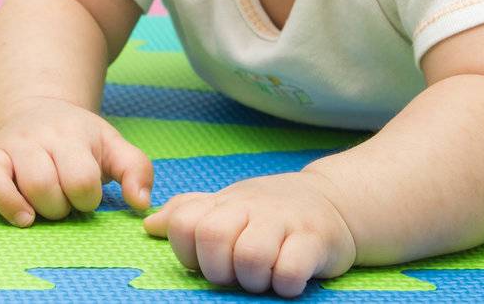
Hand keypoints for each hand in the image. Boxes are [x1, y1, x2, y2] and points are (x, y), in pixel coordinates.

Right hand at [0, 96, 153, 225]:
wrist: (40, 108)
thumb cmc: (78, 138)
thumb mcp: (112, 145)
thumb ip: (136, 169)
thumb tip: (140, 203)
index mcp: (67, 135)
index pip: (80, 179)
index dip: (88, 198)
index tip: (86, 196)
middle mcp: (29, 139)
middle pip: (40, 184)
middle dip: (55, 207)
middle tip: (59, 202)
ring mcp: (0, 149)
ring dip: (15, 206)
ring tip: (29, 217)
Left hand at [142, 169, 357, 295]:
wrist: (334, 201)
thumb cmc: (270, 212)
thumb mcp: (229, 206)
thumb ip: (190, 213)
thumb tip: (150, 225)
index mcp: (225, 203)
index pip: (183, 222)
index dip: (187, 251)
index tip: (207, 260)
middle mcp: (252, 207)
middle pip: (212, 237)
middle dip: (219, 268)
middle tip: (236, 273)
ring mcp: (284, 222)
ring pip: (251, 256)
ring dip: (254, 279)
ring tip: (265, 277)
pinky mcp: (315, 240)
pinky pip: (290, 269)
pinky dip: (286, 283)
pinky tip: (289, 280)